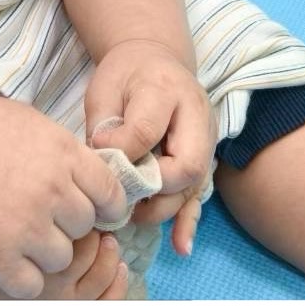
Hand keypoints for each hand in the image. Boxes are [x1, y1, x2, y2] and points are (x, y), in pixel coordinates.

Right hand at [0, 93, 127, 298]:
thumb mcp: (37, 126)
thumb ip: (70, 156)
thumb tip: (97, 185)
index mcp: (65, 155)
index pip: (111, 196)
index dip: (103, 206)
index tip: (91, 209)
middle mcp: (52, 190)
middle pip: (86, 228)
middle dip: (66, 223)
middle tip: (40, 212)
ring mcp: (25, 224)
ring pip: (62, 258)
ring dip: (44, 250)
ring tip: (20, 230)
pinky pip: (31, 284)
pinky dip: (21, 275)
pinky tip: (8, 253)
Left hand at [85, 39, 216, 254]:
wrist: (154, 59)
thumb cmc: (125, 73)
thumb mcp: (105, 87)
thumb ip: (104, 122)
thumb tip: (104, 162)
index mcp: (164, 89)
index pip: (146, 130)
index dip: (121, 150)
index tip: (98, 153)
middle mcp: (195, 115)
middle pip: (185, 165)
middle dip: (153, 188)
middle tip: (121, 194)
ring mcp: (207, 139)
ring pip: (193, 186)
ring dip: (162, 207)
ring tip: (131, 216)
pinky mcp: (206, 157)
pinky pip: (200, 194)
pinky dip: (188, 221)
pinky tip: (179, 246)